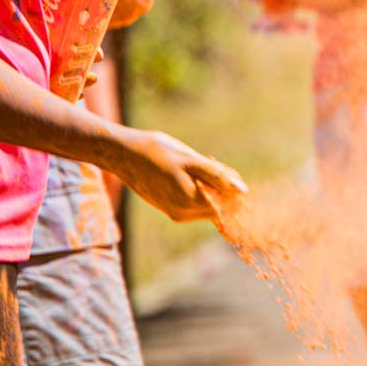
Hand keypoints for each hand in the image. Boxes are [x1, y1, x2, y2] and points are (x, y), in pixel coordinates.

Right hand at [113, 128, 245, 223]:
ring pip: (208, 204)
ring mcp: (175, 213)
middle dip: (221, 187)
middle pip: (219, 205)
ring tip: (193, 166)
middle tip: (206, 163)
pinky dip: (199, 190)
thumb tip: (243, 190)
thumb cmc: (157, 152)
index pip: (227, 205)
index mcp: (190, 202)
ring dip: (210, 188)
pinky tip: (186, 172)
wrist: (123, 154)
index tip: (222, 169)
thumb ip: (218, 176)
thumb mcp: (191, 160)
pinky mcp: (169, 209)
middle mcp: (183, 213)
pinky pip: (195, 203)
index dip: (232, 188)